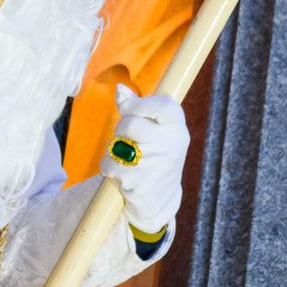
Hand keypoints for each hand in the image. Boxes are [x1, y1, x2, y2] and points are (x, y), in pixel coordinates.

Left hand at [100, 83, 187, 234]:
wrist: (160, 197)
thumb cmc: (154, 154)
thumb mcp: (155, 129)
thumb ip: (137, 107)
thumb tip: (120, 89)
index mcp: (177, 128)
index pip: (163, 106)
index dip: (140, 104)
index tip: (128, 108)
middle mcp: (172, 145)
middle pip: (131, 125)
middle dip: (121, 129)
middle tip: (127, 139)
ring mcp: (156, 165)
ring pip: (118, 144)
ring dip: (114, 149)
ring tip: (125, 156)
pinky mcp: (140, 183)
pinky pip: (110, 164)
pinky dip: (109, 167)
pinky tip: (121, 172)